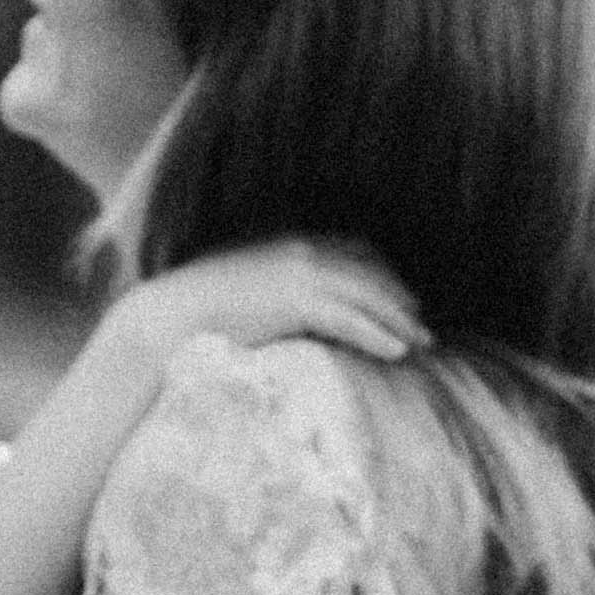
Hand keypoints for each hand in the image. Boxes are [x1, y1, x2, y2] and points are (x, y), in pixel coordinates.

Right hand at [112, 239, 423, 371]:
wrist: (170, 315)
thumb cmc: (200, 308)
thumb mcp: (247, 286)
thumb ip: (277, 287)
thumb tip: (292, 306)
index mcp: (290, 242)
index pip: (354, 252)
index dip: (383, 275)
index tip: (402, 298)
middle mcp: (301, 250)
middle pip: (369, 273)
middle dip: (400, 300)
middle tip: (423, 326)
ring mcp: (300, 274)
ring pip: (367, 296)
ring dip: (398, 320)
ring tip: (421, 344)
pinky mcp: (295, 302)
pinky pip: (349, 320)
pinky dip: (376, 335)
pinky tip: (396, 352)